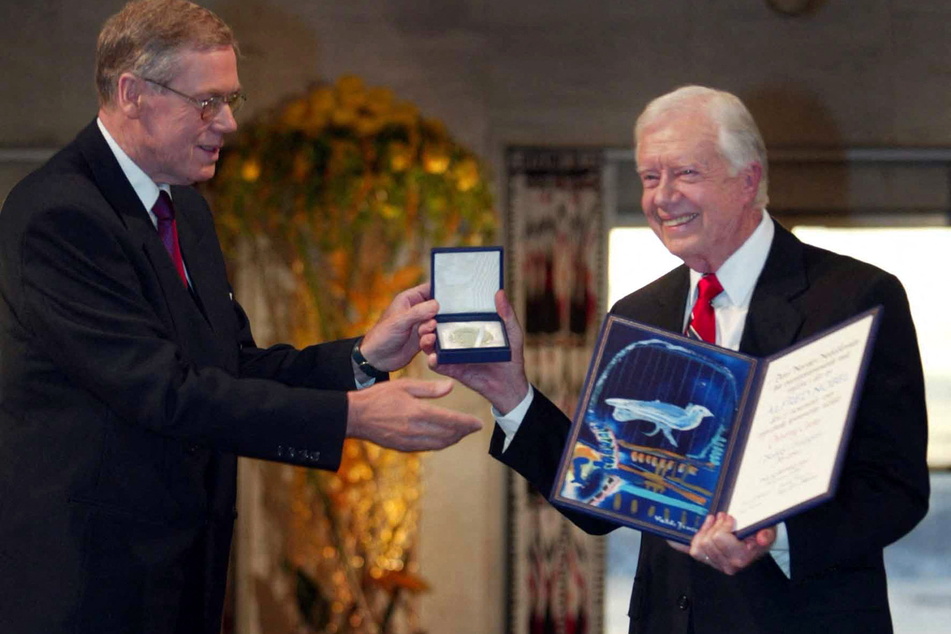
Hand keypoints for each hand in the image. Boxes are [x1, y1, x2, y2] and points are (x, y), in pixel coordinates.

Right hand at [346, 378, 482, 451]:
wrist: (355, 416)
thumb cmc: (378, 397)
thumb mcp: (404, 385)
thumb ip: (429, 388)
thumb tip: (450, 386)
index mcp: (418, 413)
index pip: (450, 420)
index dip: (467, 423)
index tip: (479, 423)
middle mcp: (416, 430)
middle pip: (448, 435)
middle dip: (463, 432)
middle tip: (474, 428)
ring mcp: (409, 441)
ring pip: (439, 444)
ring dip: (453, 439)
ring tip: (462, 433)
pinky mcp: (402, 447)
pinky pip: (427, 448)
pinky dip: (439, 444)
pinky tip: (443, 438)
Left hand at [360, 282, 436, 371]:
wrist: (377, 359)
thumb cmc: (383, 335)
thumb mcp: (400, 321)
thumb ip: (418, 312)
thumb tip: (436, 305)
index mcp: (410, 299)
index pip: (429, 289)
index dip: (441, 291)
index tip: (453, 297)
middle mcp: (417, 311)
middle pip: (438, 308)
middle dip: (440, 315)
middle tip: (435, 322)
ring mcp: (421, 325)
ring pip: (437, 323)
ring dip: (434, 329)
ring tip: (424, 335)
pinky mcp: (424, 339)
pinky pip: (435, 337)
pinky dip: (432, 340)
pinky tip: (425, 344)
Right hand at [419, 289, 529, 413]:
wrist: (509, 384)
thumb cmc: (512, 356)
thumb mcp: (512, 333)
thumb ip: (507, 315)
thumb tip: (500, 293)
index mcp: (469, 327)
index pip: (451, 314)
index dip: (440, 308)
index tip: (434, 300)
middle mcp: (458, 339)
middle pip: (436, 328)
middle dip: (427, 323)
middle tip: (430, 320)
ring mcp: (453, 354)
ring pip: (432, 345)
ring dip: (426, 340)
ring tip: (429, 337)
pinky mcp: (452, 369)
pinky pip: (437, 365)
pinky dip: (432, 361)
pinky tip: (434, 357)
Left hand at [667, 512, 775, 575]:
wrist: (760, 539)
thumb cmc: (761, 532)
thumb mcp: (768, 529)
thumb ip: (765, 533)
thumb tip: (761, 538)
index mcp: (742, 557)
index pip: (720, 539)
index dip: (723, 525)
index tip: (729, 517)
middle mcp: (728, 565)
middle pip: (707, 542)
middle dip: (713, 526)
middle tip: (720, 516)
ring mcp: (716, 564)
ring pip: (697, 548)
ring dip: (704, 531)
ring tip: (712, 521)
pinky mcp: (707, 560)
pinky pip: (690, 552)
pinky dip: (683, 543)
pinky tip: (677, 536)